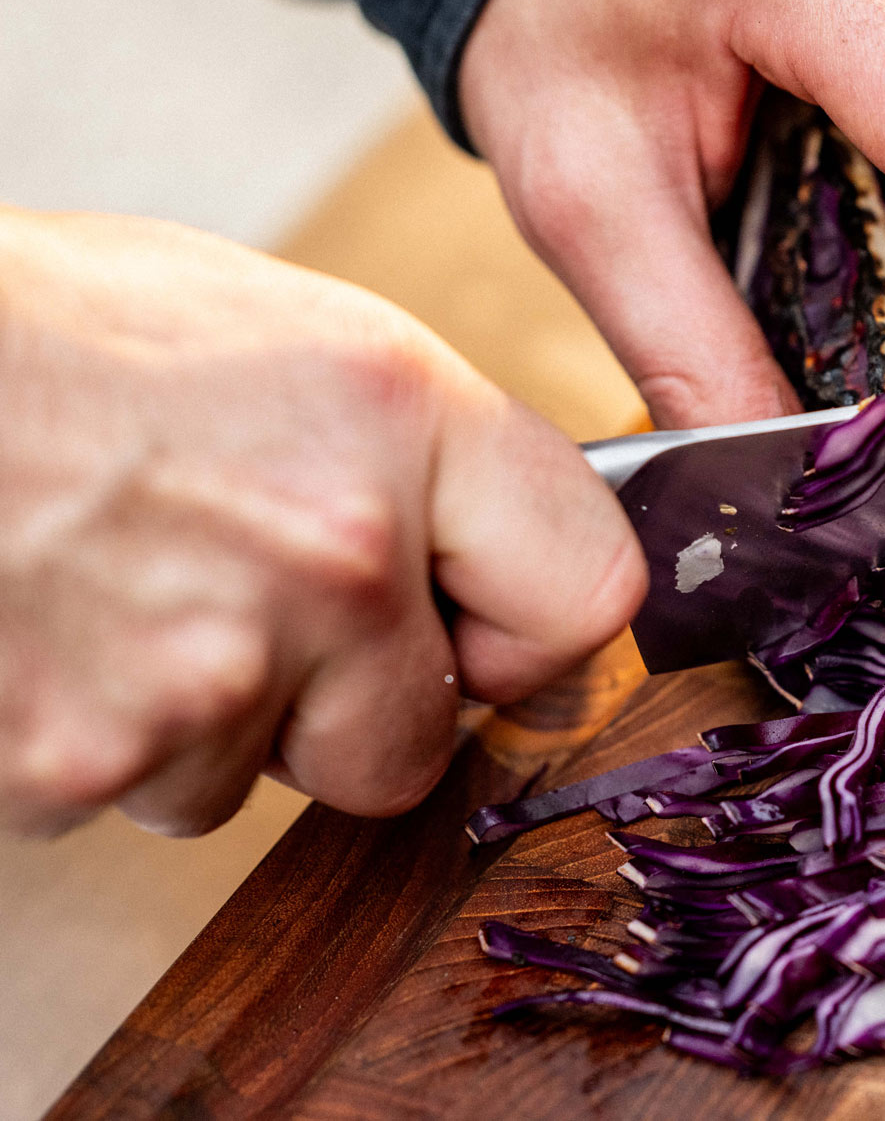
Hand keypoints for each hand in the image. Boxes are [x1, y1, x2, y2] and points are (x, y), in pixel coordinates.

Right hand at [0, 209, 644, 836]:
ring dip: (206, 720)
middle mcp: (333, 553)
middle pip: (417, 740)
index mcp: (401, 422)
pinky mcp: (83, 760)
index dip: (531, 631)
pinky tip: (54, 629)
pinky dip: (93, 739)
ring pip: (256, 779)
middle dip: (346, 708)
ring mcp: (208, 671)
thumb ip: (419, 456)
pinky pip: (128, 796)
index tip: (484, 632)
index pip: (589, 593)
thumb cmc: (57, 330)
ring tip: (120, 588)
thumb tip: (493, 554)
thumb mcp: (293, 336)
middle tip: (256, 617)